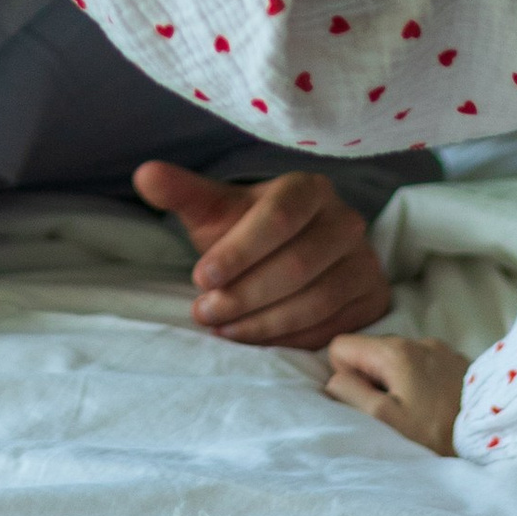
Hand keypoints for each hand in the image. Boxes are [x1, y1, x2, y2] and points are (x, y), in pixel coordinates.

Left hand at [133, 161, 392, 345]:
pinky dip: (290, 339)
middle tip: (204, 312)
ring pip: (316, 300)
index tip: (200, 278)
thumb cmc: (246, 234)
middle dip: (244, 294)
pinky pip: (334, 326)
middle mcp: (346, 220)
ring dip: (264, 322)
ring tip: (223, 328)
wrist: (288, 256)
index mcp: (309, 189)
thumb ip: (182, 192)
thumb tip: (144, 174)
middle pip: (297, 265)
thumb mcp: (213, 211)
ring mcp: (365, 260)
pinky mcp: (372, 298)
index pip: (279, 218)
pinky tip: (256, 341)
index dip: (239, 251)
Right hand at [322, 332, 465, 454]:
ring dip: (395, 380)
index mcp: (394, 350)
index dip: (345, 376)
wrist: (496, 435)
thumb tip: (334, 379)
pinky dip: (419, 380)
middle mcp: (416, 340)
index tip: (366, 401)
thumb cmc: (437, 432)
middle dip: (371, 379)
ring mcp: (439, 348)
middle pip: (369, 351)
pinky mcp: (457, 361)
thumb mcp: (385, 420)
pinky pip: (421, 363)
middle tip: (393, 411)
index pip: (342, 346)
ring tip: (416, 410)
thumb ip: (350, 394)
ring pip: (396, 358)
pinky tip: (435, 404)